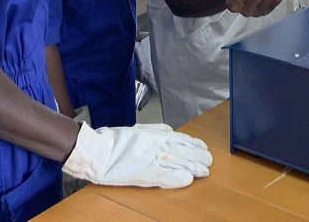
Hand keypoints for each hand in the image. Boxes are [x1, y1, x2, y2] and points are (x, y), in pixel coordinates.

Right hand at [63, 123, 211, 188]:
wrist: (99, 150)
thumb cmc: (115, 140)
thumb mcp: (139, 129)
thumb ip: (156, 129)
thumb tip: (170, 131)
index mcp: (156, 135)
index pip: (182, 139)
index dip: (195, 145)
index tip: (204, 147)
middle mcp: (158, 145)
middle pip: (184, 151)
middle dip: (199, 157)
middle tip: (209, 161)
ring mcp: (153, 159)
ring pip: (180, 162)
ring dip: (194, 167)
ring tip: (204, 171)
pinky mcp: (146, 172)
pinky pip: (166, 176)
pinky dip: (178, 178)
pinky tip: (187, 180)